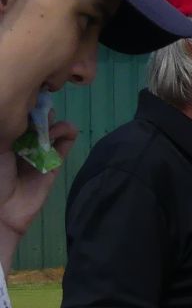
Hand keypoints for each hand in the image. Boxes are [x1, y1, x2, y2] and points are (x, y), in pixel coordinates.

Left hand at [0, 119, 76, 248]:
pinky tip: (68, 130)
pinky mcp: (52, 168)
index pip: (17, 118)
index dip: (25, 106)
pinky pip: (62, 148)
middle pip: (34, 122)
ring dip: (54, 124)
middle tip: (41, 112)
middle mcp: (17, 146)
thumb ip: (11, 128)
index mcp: (3, 141)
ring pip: (50, 133)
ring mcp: (36, 156)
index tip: (30, 97)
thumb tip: (29, 109)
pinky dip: (67, 137)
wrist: (0, 211)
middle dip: (40, 113)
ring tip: (53, 125)